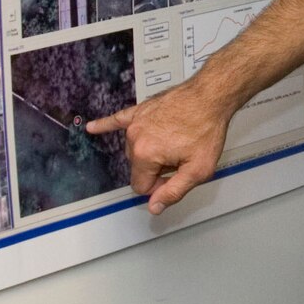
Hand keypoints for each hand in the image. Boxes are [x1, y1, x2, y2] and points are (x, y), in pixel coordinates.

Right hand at [85, 79, 239, 213]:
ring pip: (135, 149)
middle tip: (180, 157)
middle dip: (156, 168)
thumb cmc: (206, 128)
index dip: (160, 185)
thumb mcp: (198, 170)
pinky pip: (118, 119)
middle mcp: (135, 137)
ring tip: (174, 141)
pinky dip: (105, 125)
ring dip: (151, 151)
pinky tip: (92, 128)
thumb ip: (174, 191)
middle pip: (138, 167)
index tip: (176, 175)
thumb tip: (154, 207)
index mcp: (146, 155)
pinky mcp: (140, 110)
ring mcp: (136, 122)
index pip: (141, 186)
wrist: (211, 95)